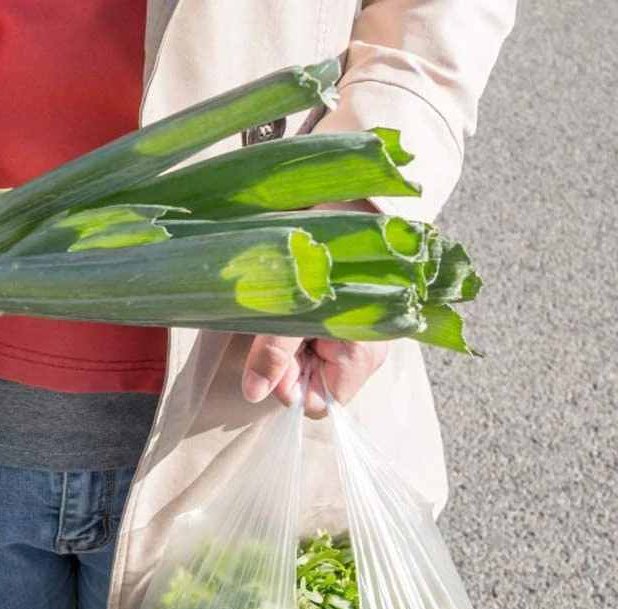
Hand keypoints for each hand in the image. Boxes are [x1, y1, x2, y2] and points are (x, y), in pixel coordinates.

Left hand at [240, 200, 387, 418]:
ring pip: (310, 365)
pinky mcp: (346, 323)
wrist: (347, 193)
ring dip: (290, 345)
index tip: (274, 359)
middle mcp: (368, 351)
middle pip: (314, 386)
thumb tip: (253, 394)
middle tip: (277, 326)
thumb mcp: (293, 301)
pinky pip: (313, 344)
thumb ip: (275, 350)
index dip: (291, 388)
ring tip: (290, 309)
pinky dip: (297, 331)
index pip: (321, 403)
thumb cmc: (324, 242)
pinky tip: (298, 307)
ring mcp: (358, 338)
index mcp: (365, 352)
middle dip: (288, 365)